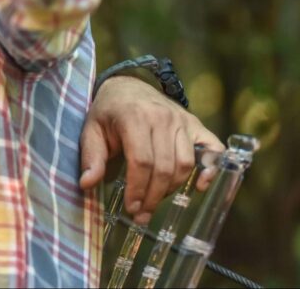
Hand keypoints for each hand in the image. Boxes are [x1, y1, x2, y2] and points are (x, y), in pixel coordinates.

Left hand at [79, 75, 224, 224]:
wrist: (127, 86)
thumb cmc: (108, 112)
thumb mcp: (91, 131)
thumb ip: (91, 157)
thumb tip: (86, 184)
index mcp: (135, 117)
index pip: (141, 161)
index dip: (138, 189)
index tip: (132, 207)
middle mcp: (162, 117)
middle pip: (164, 167)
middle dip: (153, 196)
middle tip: (142, 213)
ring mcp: (181, 120)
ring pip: (185, 163)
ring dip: (172, 188)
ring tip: (156, 199)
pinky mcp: (195, 124)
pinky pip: (212, 148)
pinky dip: (211, 168)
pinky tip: (199, 186)